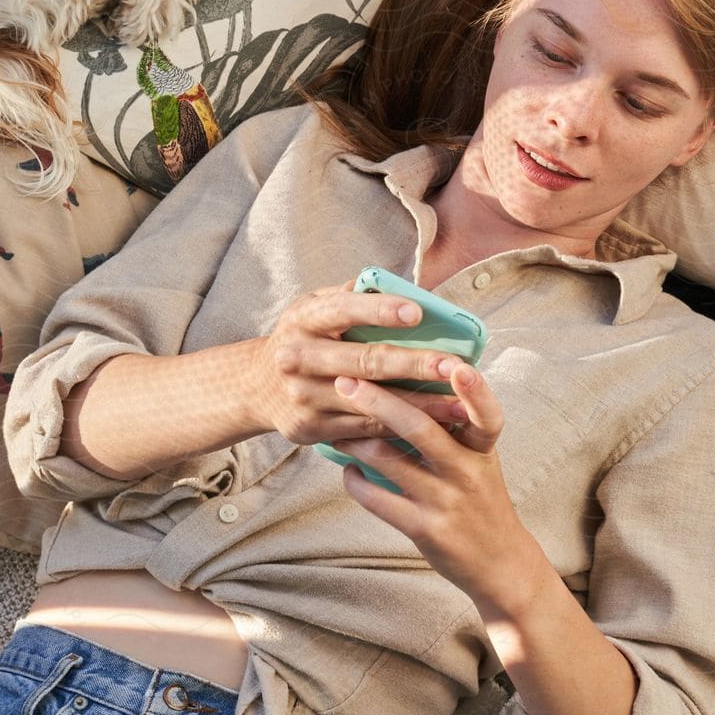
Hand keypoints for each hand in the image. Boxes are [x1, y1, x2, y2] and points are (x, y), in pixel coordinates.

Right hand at [248, 279, 475, 447]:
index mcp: (302, 320)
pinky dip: (402, 428)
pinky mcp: (313, 429)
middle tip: (454, 366)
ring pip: (372, 403)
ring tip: (460, 405)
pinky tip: (434, 426)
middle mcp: (298, 358)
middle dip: (414, 364)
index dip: (379, 311)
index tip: (416, 312)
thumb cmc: (300, 338)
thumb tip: (397, 285)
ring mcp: (305, 397)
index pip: (342, 310)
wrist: (254, 387)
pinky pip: (365, 429)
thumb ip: (349, 296)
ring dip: (420, 405)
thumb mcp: (311, 308)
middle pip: (364, 362)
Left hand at [334, 362, 536, 609]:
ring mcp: (445, 501)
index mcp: (483, 450)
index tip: (458, 365)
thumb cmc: (483, 501)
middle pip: (419, 428)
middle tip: (346, 382)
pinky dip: (355, 481)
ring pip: (387, 459)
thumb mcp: (481, 461)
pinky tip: (348, 471)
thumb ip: (456, 430)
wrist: (500, 564)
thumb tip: (411, 387)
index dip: (476, 391)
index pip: (487, 416)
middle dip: (378, 401)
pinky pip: (376, 498)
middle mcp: (467, 471)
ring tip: (336, 430)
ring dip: (354, 441)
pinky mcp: (424, 528)